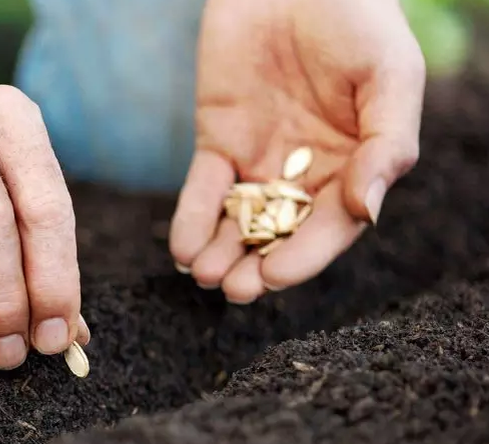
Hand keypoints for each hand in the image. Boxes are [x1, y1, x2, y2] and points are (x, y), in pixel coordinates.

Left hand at [169, 0, 425, 302]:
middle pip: (280, 235)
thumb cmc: (357, 18)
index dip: (303, 256)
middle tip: (233, 289)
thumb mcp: (388, 75)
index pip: (329, 226)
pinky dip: (192, 219)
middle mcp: (307, 174)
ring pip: (239, 221)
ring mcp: (260, 160)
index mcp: (355, 166)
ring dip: (221, 252)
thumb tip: (366, 213)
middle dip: (256, 266)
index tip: (275, 277)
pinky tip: (183, 247)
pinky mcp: (219, 142)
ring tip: (204, 275)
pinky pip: (204, 189)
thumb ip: (386, 144)